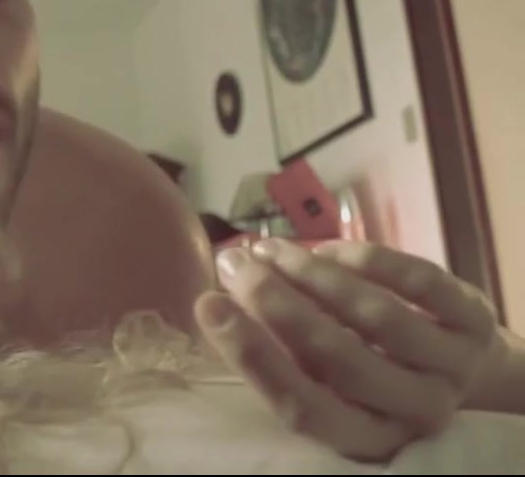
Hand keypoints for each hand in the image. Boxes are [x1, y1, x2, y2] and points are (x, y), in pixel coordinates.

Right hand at [193, 239, 507, 461]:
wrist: (455, 367)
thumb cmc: (364, 372)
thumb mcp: (322, 380)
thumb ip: (278, 354)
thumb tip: (214, 303)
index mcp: (364, 436)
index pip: (301, 407)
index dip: (251, 356)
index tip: (208, 305)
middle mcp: (414, 411)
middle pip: (338, 358)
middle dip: (276, 302)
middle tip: (234, 263)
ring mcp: (452, 368)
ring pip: (375, 316)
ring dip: (311, 272)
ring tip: (267, 248)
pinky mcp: (476, 322)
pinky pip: (416, 281)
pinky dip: (362, 258)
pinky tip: (324, 249)